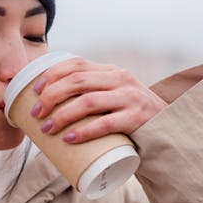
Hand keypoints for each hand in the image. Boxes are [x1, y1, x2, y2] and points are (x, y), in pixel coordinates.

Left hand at [31, 57, 166, 141]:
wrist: (167, 131)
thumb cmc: (129, 117)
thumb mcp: (113, 96)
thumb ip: (91, 94)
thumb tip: (48, 106)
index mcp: (111, 71)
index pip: (76, 64)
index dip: (52, 75)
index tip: (35, 90)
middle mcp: (120, 79)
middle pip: (77, 81)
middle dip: (51, 96)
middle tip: (36, 114)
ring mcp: (130, 98)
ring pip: (88, 102)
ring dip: (62, 115)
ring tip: (47, 128)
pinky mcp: (137, 119)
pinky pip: (105, 124)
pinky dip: (84, 131)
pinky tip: (69, 138)